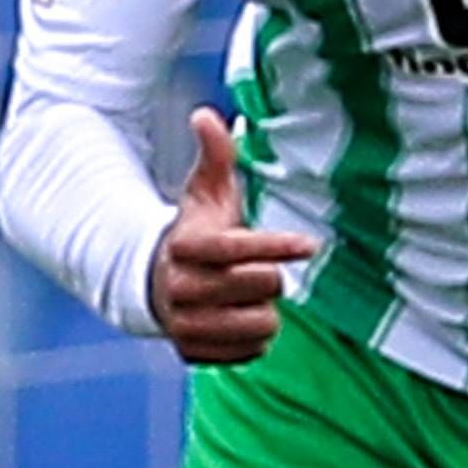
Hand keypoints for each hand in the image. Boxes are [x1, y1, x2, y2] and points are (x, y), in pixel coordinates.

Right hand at [147, 109, 321, 364]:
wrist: (158, 284)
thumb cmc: (197, 233)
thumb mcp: (205, 193)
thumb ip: (214, 155)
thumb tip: (207, 114)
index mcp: (184, 247)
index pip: (238, 249)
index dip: (277, 247)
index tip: (310, 245)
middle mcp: (179, 288)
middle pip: (259, 286)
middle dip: (273, 277)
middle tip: (265, 271)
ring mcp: (184, 325)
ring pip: (260, 324)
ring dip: (267, 311)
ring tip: (251, 298)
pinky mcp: (191, 353)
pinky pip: (250, 352)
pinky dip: (256, 339)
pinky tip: (242, 320)